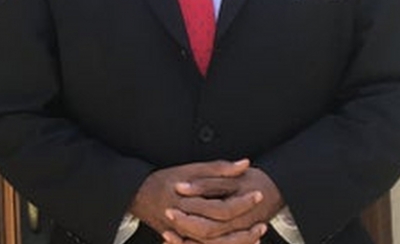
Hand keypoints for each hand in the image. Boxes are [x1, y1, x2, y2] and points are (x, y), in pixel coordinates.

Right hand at [130, 160, 282, 243]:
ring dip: (236, 243)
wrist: (136, 195)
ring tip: (256, 236)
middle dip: (243, 232)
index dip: (242, 203)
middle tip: (263, 224)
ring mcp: (179, 234)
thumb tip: (245, 164)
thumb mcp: (189, 170)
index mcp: (186, 201)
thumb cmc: (164, 180)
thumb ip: (218, 168)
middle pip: (218, 233)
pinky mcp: (179, 241)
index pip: (220, 208)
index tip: (258, 195)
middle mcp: (182, 221)